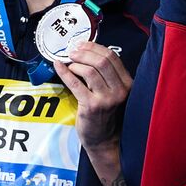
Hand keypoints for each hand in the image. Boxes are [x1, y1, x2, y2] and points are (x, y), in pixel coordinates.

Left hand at [54, 41, 133, 156]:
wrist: (104, 139)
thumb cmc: (106, 114)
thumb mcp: (114, 92)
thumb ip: (107, 75)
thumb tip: (86, 52)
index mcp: (128, 84)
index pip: (112, 57)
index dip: (95, 47)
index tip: (82, 45)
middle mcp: (120, 90)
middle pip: (102, 61)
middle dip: (84, 53)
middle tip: (72, 52)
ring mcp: (107, 99)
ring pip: (89, 70)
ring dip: (75, 63)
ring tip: (68, 64)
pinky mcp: (91, 106)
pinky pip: (75, 83)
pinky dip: (64, 72)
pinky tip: (58, 66)